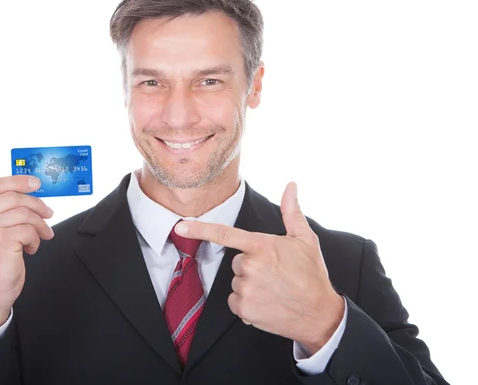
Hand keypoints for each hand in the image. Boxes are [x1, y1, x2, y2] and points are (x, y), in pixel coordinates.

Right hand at [0, 175, 54, 330]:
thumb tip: (27, 191)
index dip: (17, 181)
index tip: (36, 183)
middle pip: (13, 197)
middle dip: (36, 205)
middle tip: (48, 214)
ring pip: (24, 213)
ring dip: (39, 225)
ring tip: (40, 236)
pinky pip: (29, 229)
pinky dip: (35, 238)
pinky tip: (30, 249)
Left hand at [175, 182, 344, 353]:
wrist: (320, 314)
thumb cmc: (312, 274)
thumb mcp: (305, 239)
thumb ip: (292, 211)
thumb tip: (291, 186)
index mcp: (261, 246)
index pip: (224, 234)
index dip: (199, 229)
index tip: (179, 226)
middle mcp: (250, 267)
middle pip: (235, 262)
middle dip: (250, 266)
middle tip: (273, 274)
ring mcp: (246, 289)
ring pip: (235, 282)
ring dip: (249, 286)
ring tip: (272, 290)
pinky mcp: (244, 309)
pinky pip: (235, 301)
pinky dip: (247, 304)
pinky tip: (266, 303)